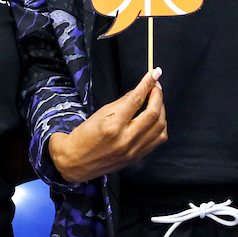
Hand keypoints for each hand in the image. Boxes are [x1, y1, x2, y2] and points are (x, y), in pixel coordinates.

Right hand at [48, 69, 166, 182]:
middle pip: (153, 113)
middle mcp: (126, 139)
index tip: (155, 73)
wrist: (76, 163)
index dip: (147, 84)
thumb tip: (139, 91)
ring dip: (161, 110)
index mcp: (113, 126)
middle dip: (158, 96)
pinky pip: (158, 140)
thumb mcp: (99, 114)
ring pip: (160, 127)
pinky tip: (156, 119)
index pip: (136, 100)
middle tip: (156, 87)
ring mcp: (134, 150)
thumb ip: (122, 102)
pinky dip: (161, 126)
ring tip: (156, 101)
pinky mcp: (137, 157)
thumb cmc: (84, 136)